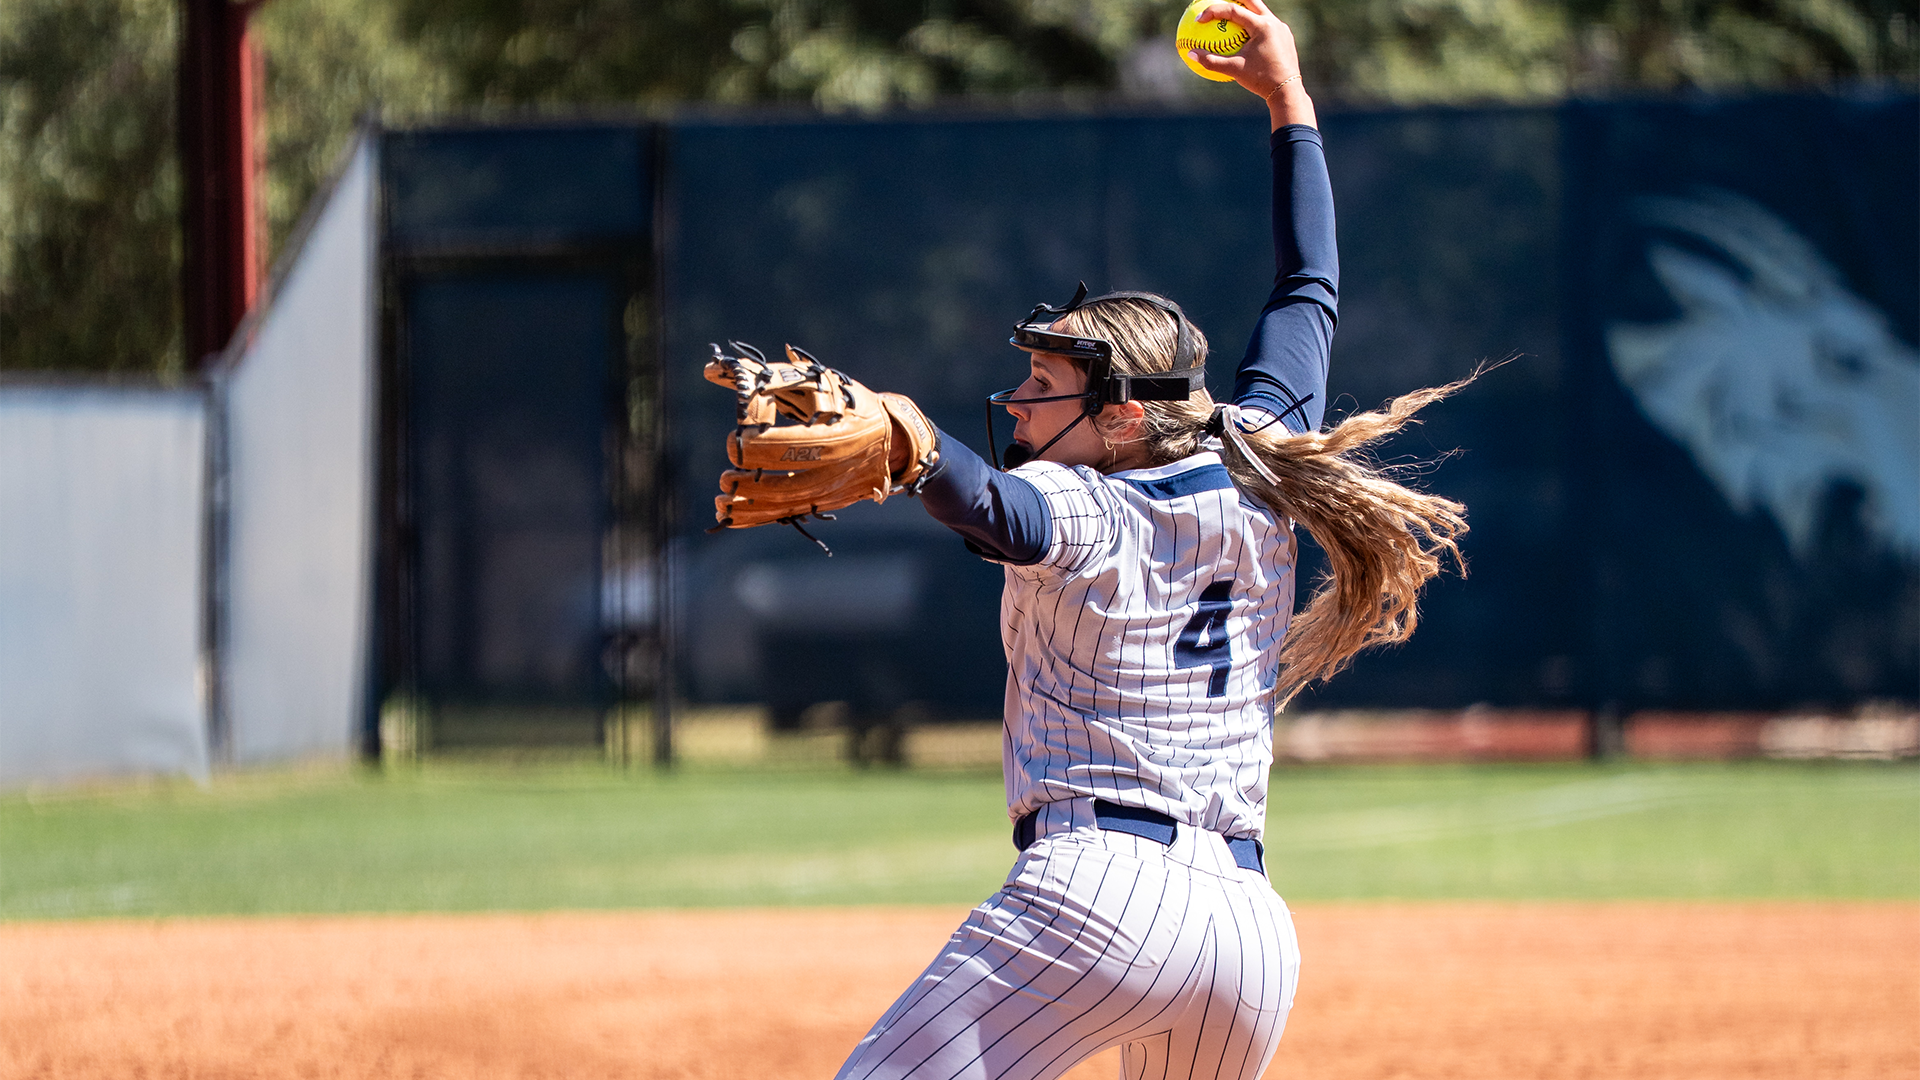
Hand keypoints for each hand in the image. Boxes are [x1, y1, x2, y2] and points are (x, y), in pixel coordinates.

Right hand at [1186, 0, 1315, 129]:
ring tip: (1229, 14)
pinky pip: (1267, 25)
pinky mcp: (1285, 37)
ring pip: (1261, 12)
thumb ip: (1211, 61)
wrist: (1287, 91)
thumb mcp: (1234, 70)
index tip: (1199, 18)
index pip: (1234, 10)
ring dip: (1245, 11)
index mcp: (1262, 26)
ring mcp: (1281, 28)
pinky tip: (1244, 34)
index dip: (1214, 11)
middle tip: (1217, 2)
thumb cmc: (1260, 80)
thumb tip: (1190, 54)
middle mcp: (1273, 22)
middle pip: (1250, 1)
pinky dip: (1254, 25)